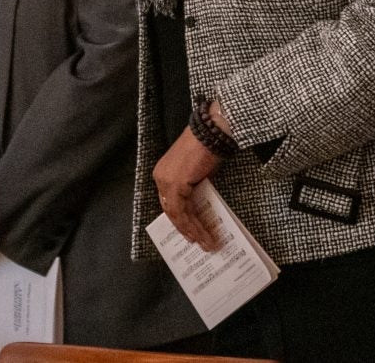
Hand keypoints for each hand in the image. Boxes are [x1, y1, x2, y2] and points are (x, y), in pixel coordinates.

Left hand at [153, 128, 224, 249]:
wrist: (213, 132)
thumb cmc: (209, 147)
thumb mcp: (201, 172)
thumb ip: (196, 187)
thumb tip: (200, 204)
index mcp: (164, 173)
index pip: (171, 202)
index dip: (181, 219)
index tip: (191, 233)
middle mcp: (161, 178)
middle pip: (172, 210)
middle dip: (186, 229)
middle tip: (199, 242)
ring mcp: (166, 181)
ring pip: (177, 214)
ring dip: (193, 231)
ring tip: (206, 243)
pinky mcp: (176, 185)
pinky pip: (183, 212)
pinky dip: (193, 225)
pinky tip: (202, 234)